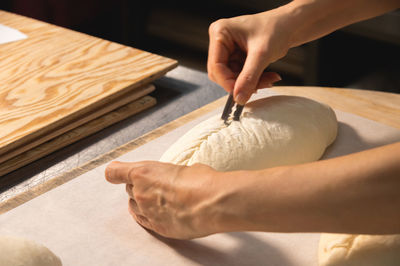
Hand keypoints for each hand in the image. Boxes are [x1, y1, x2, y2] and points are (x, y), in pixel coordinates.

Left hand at [105, 161, 224, 238]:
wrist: (211, 203)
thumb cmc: (201, 181)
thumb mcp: (183, 167)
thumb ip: (171, 173)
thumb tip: (178, 177)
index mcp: (143, 172)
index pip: (114, 172)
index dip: (115, 172)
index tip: (116, 173)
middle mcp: (140, 192)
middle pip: (129, 189)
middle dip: (138, 186)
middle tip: (155, 184)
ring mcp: (147, 211)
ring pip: (134, 206)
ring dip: (141, 202)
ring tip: (158, 199)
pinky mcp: (157, 227)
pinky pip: (143, 221)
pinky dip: (146, 216)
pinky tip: (154, 213)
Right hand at [208, 9, 290, 104]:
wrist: (292, 24)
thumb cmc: (278, 28)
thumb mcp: (262, 54)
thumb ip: (249, 77)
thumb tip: (239, 98)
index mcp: (220, 33)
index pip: (216, 66)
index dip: (227, 82)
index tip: (241, 94)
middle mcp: (221, 41)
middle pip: (222, 73)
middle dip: (240, 83)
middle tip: (259, 86)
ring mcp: (229, 49)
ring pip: (232, 77)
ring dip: (250, 83)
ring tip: (269, 79)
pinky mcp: (237, 56)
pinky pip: (240, 76)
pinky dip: (254, 80)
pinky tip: (268, 77)